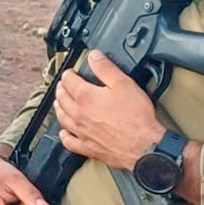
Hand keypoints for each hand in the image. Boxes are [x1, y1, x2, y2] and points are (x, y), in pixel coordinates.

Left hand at [54, 51, 165, 169]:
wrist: (144, 145)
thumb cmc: (136, 118)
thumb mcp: (124, 84)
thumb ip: (106, 68)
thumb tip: (94, 56)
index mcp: (86, 97)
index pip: (69, 81)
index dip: (69, 73)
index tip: (71, 72)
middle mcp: (79, 115)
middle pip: (62, 99)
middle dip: (61, 89)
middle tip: (63, 84)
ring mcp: (82, 132)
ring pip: (63, 118)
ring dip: (59, 108)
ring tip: (59, 103)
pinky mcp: (88, 147)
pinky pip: (69, 141)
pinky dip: (64, 135)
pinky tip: (64, 132)